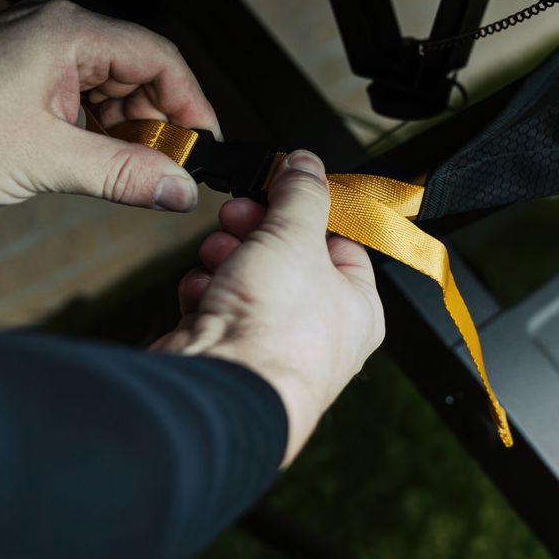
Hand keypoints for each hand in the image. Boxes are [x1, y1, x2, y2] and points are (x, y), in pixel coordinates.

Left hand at [0, 0, 217, 209]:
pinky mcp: (26, 69)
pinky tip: (94, 157)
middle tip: (164, 168)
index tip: (203, 145)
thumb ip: (124, 174)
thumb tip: (177, 190)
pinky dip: (98, 127)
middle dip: (158, 122)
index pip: (160, 58)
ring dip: (127, 128)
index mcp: (69, 33)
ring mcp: (40, 47)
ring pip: (112, 86)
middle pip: (140, 71)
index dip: (192, 104)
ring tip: (125, 168)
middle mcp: (58, 29)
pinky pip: (83, 94)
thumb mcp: (48, 160)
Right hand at [152, 151, 385, 465]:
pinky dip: (205, 294)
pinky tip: (201, 293)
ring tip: (218, 257)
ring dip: (227, 260)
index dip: (309, 210)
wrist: (217, 393)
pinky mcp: (229, 356)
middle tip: (241, 217)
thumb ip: (302, 194)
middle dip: (257, 232)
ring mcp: (271, 347)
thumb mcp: (295, 237)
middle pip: (288, 258)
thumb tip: (307, 165)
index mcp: (357, 308)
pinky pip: (218, 309)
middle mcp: (320, 333)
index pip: (341, 242)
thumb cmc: (274, 334)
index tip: (284, 187)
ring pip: (248, 281)